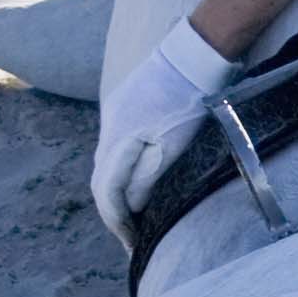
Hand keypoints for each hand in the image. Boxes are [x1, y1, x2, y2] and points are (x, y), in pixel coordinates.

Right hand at [92, 17, 235, 237]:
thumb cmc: (192, 100)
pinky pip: (116, 144)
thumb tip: (132, 205)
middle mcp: (109, 126)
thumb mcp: (175, 146)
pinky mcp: (124, 103)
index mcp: (119, 140)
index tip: (132, 245)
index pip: (106, 193)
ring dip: (117, 190)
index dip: (118, 223)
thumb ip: (148, 177)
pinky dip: (122, 168)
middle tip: (132, 236)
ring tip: (135, 213)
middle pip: (102, 180)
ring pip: (107, 162)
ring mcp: (114, 112)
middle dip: (115, 212)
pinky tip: (137, 177)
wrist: (196, 51)